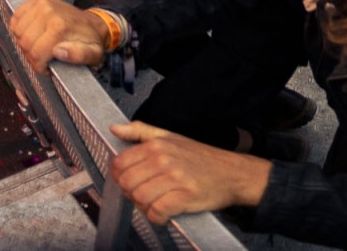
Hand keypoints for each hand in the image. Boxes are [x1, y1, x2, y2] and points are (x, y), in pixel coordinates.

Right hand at [9, 0, 108, 69]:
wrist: (94, 23)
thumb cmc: (91, 40)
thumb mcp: (93, 54)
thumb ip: (79, 56)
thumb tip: (58, 51)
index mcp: (60, 26)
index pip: (36, 53)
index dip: (39, 66)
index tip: (46, 68)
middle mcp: (49, 12)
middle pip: (24, 43)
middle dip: (31, 56)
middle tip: (42, 59)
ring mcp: (42, 3)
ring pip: (17, 31)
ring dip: (24, 43)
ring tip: (38, 47)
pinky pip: (16, 18)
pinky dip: (19, 29)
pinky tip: (32, 34)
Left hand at [110, 121, 270, 222]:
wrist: (231, 173)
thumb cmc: (200, 157)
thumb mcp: (171, 137)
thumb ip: (140, 132)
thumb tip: (114, 128)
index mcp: (157, 144)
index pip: (120, 164)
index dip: (121, 177)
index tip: (133, 181)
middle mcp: (163, 159)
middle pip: (127, 183)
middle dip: (132, 194)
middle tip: (145, 194)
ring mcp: (174, 177)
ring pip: (139, 199)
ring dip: (144, 207)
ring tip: (156, 203)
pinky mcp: (184, 196)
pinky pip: (157, 212)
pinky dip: (158, 218)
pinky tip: (165, 213)